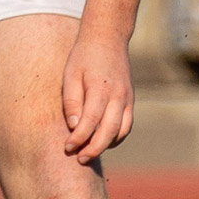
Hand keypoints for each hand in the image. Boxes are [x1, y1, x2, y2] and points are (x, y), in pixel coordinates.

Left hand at [62, 32, 135, 163]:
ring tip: (88, 153)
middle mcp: (119, 96)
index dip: (79, 138)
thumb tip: (73, 126)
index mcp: (101, 89)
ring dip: (106, 145)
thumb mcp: (70, 75)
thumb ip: (72, 101)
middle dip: (94, 148)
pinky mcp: (130, 100)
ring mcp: (127, 99)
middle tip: (78, 159)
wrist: (107, 40)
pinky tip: (101, 141)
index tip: (67, 148)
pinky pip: (127, 125)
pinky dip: (116, 137)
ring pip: (121, 131)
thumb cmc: (83, 58)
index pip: (91, 122)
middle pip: (109, 131)